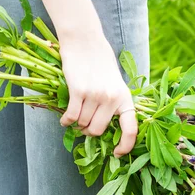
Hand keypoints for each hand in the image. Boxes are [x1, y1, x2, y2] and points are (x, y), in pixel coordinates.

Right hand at [58, 32, 137, 157]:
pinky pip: (71, 117)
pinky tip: (64, 120)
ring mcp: (95, 95)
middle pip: (98, 130)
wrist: (85, 40)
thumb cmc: (100, 62)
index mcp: (125, 98)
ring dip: (76, 124)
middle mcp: (112, 98)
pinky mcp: (78, 91)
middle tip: (84, 126)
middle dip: (89, 132)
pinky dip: (66, 122)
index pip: (130, 129)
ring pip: (82, 124)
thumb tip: (105, 130)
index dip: (125, 146)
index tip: (117, 154)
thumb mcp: (115, 83)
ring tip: (75, 115)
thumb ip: (114, 104)